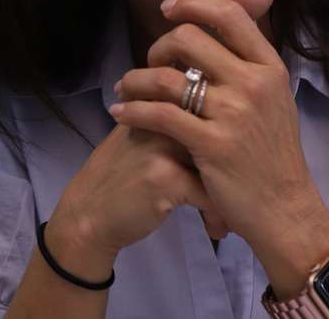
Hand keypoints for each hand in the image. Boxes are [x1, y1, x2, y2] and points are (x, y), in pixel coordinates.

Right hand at [48, 121, 227, 274]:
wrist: (88, 213)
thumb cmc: (119, 174)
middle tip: (241, 188)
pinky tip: (216, 230)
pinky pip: (209, 194)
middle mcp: (165, 114)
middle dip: (235, 164)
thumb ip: (172, 116)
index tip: (234, 163)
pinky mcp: (167, 176)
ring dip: (230, 193)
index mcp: (160, 99)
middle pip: (220, 132)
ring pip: (220, 164)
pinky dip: (217, 215)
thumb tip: (216, 109)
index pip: (211, 104)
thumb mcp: (142, 132)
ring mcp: (165, 144)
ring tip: (232, 213)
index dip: (228, 135)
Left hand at [109, 0, 328, 284]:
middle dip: (159, 45)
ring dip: (137, 78)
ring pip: (168, 77)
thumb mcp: (275, 98)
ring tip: (125, 88)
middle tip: (150, 61)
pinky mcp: (211, 145)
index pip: (229, 15)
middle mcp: (253, 83)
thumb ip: (248, 66)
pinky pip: (160, 115)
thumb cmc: (274, 152)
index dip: (194, 3)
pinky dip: (133, 110)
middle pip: (190, 39)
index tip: (168, 8)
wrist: (285, 207)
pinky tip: (121, 113)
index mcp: (269, 66)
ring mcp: (232, 114)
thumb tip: (211, 31)